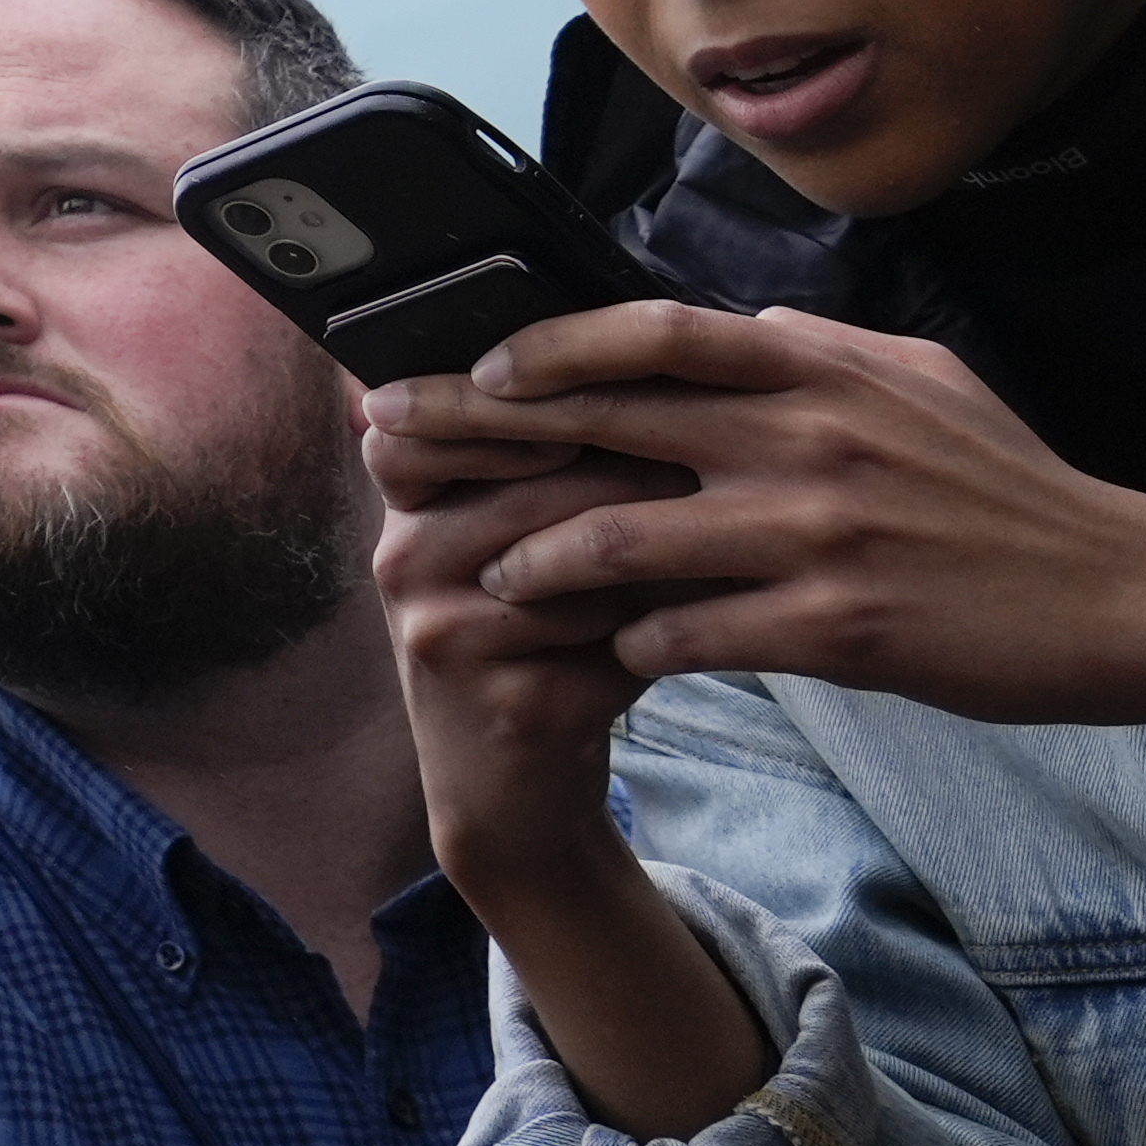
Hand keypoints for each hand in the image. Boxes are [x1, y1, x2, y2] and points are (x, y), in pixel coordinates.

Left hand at [360, 300, 1145, 776]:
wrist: (1125, 595)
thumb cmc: (1009, 487)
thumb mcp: (915, 380)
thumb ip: (812, 347)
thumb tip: (727, 326)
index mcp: (812, 370)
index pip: (644, 332)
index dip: (545, 345)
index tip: (477, 364)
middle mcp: (799, 439)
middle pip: (599, 425)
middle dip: (485, 437)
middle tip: (403, 451)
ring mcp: (813, 535)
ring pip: (622, 538)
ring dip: (539, 561)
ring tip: (492, 577)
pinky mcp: (836, 628)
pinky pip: (692, 634)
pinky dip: (635, 641)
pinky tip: (609, 648)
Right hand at [368, 423, 765, 1132]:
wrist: (507, 787)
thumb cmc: (536, 635)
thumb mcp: (513, 542)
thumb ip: (543, 458)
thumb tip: (653, 357)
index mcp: (403, 500)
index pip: (439, 409)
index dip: (528, 390)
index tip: (630, 375)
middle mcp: (404, 555)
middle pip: (526, 471)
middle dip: (633, 454)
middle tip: (724, 436)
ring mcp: (445, 632)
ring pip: (575, 552)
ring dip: (667, 537)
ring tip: (742, 519)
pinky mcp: (507, 700)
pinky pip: (607, 637)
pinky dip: (673, 621)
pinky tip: (726, 609)